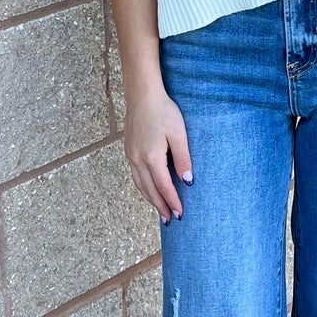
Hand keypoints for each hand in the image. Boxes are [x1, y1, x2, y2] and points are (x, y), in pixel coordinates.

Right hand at [123, 88, 192, 224]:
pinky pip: (135, 175)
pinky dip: (142, 187)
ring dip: (150, 199)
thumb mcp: (178, 134)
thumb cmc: (163, 111)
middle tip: (169, 221)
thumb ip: (183, 159)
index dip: (172, 202)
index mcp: (151, 157)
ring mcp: (130, 155)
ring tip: (159, 211)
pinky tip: (148, 190)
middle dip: (160, 206)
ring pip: (139, 184)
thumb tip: (187, 182)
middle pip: (149, 190)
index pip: (164, 186)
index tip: (180, 214)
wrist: (142, 95)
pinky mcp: (128, 150)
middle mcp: (137, 159)